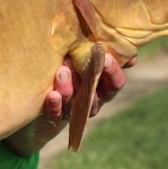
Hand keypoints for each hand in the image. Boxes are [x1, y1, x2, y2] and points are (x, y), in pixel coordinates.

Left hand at [4, 52, 134, 155]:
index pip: (115, 82)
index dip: (113, 71)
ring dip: (69, 88)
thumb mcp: (82, 56)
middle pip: (96, 95)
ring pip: (75, 104)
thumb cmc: (66, 65)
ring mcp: (72, 111)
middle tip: (85, 62)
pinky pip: (56, 115)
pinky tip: (52, 95)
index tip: (106, 56)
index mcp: (100, 86)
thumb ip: (99, 51)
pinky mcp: (54, 117)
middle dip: (91, 79)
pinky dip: (55, 106)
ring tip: (61, 72)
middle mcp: (89, 102)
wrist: (38, 92)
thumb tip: (129, 52)